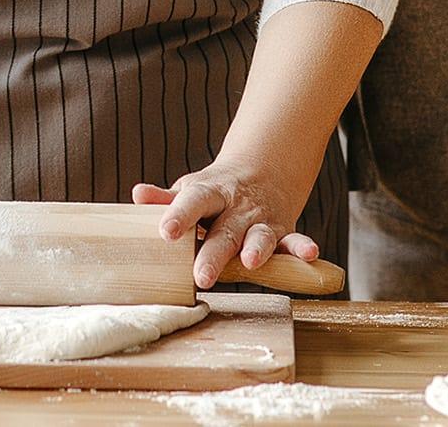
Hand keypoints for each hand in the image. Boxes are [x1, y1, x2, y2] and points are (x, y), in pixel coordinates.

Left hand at [133, 158, 320, 291]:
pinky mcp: (282, 232)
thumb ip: (167, 199)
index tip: (165, 232)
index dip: (179, 215)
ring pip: (259, 235)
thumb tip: (137, 195)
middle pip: (223, 230)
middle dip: (214, 253)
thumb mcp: (191, 189)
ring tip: (250, 263)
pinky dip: (302, 248)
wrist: (260, 170)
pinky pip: (293, 240)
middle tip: (201, 276)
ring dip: (257, 248)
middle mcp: (235, 207)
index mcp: (209, 193)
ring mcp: (260, 219)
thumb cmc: (214, 191)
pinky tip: (310, 254)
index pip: (192, 202)